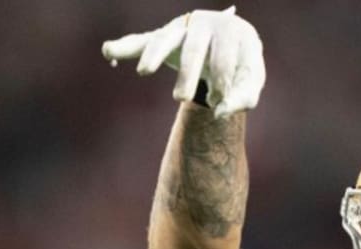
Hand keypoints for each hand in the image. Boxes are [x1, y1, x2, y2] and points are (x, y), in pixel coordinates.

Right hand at [101, 6, 264, 117]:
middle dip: (187, 74)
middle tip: (181, 99)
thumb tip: (219, 112)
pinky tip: (109, 52)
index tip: (217, 104)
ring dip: (154, 55)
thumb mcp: (251, 82)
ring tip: (145, 72)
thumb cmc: (243, 65)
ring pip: (166, 39)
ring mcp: (183, 28)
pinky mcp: (165, 35)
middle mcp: (205, 24)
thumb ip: (242, 98)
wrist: (234, 41)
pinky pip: (143, 39)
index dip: (221, 84)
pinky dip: (125, 46)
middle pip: (193, 49)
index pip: (225, 59)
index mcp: (232, 32)